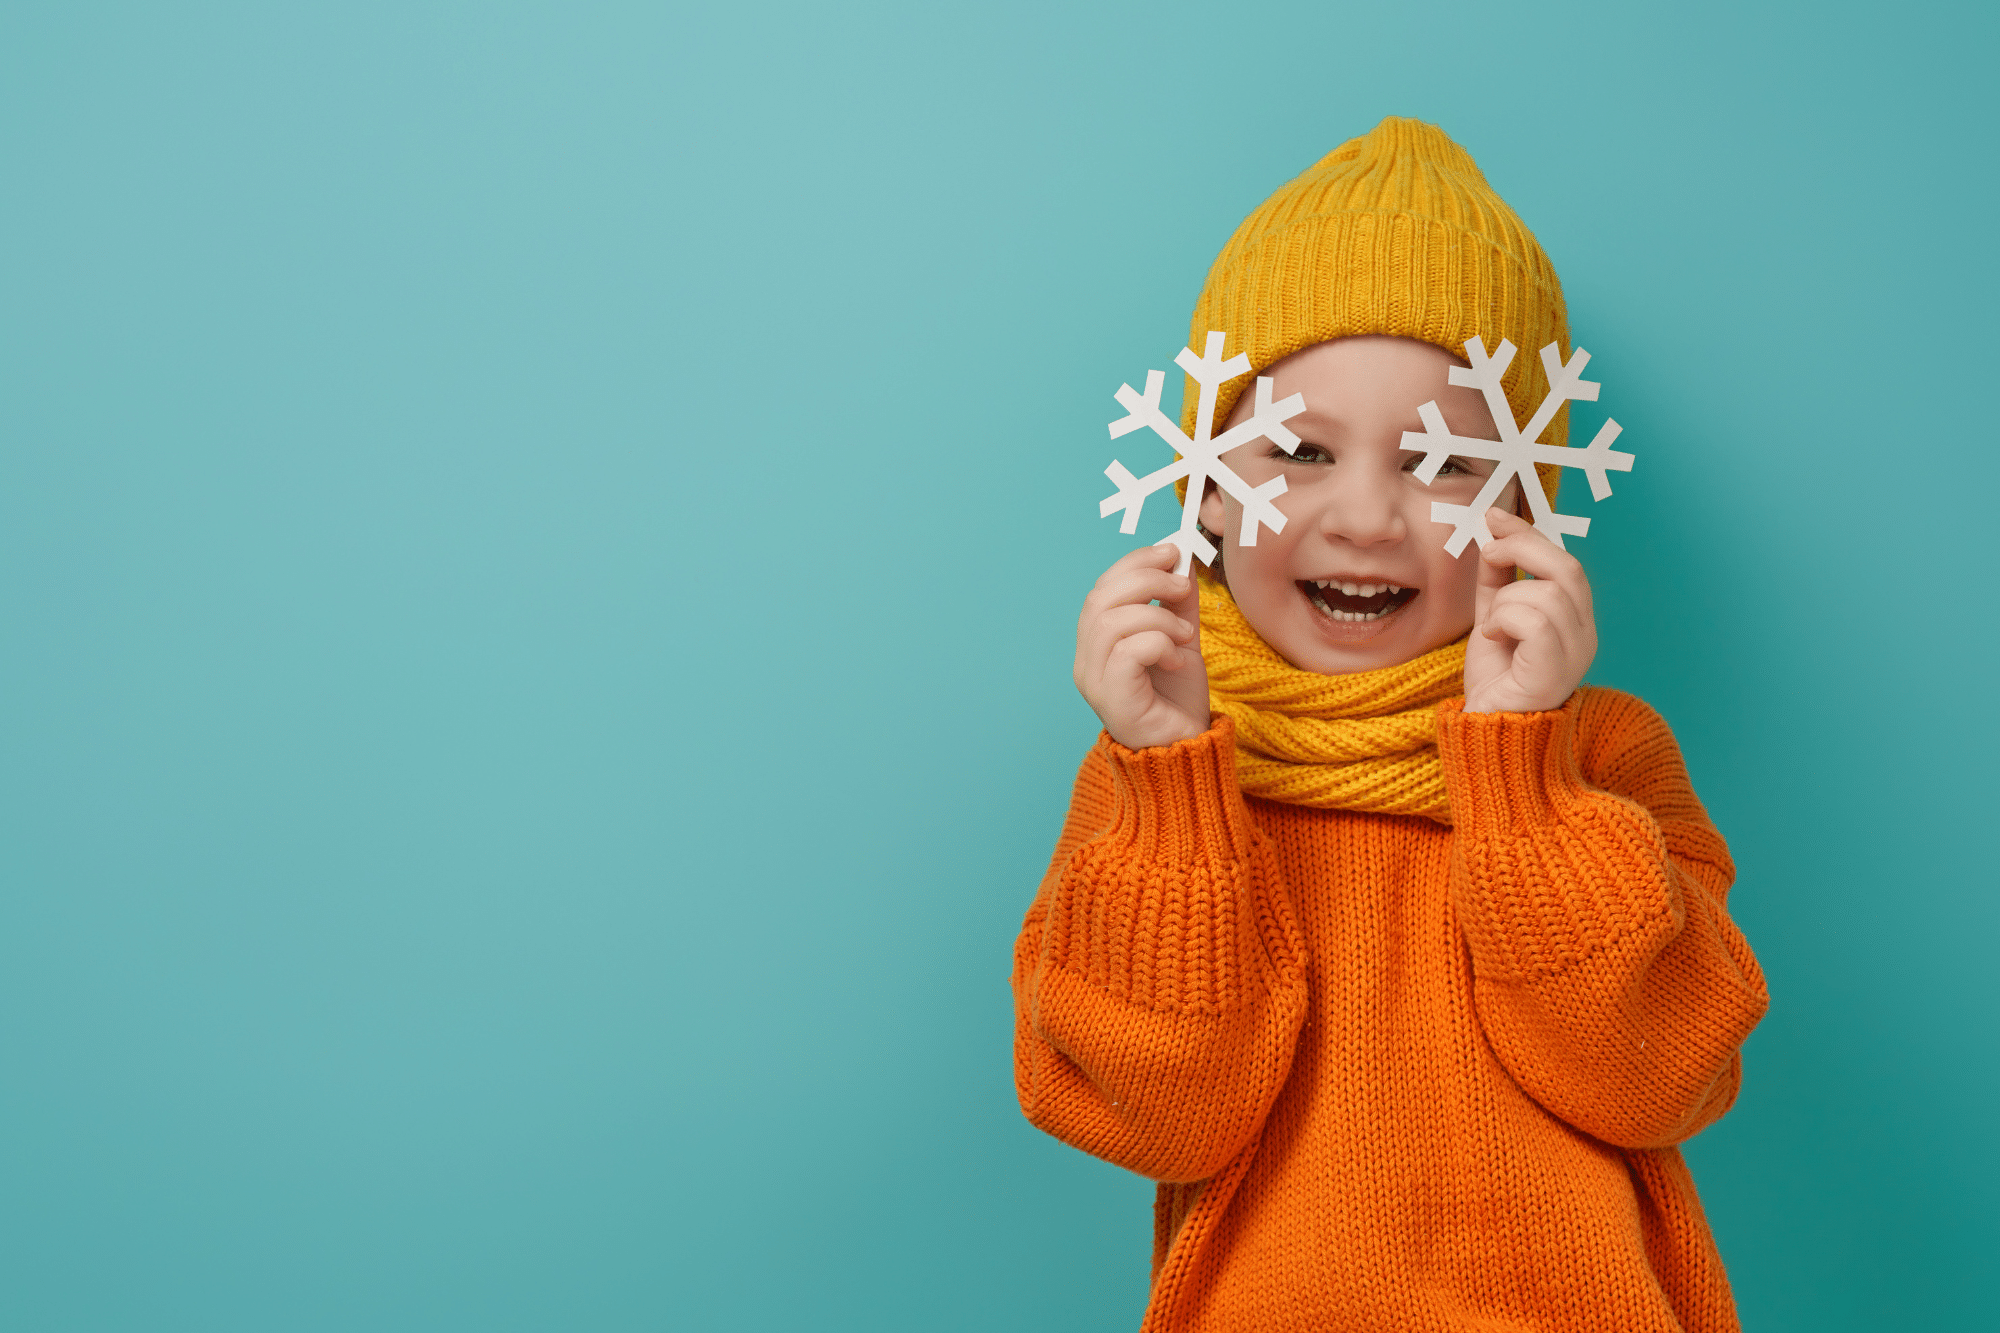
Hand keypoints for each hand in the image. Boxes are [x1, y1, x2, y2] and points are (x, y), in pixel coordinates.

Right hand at [1074, 543, 1210, 748]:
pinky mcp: (1113, 699)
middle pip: (1100, 599)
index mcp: (1095, 643)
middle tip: (1183, 586)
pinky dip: (1160, 644)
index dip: (1134, 563)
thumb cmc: (1177, 700)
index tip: (1172, 551)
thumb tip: (1180, 558)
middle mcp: (1086, 661)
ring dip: (1159, 617)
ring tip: (1186, 634)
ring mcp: (1094, 682)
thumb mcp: (1181, 638)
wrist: (1187, 751)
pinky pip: (1128, 651)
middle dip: (1147, 580)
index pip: (1101, 589)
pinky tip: (1178, 661)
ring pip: (1113, 622)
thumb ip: (1177, 601)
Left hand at [1462, 508, 1597, 713]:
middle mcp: (1585, 635)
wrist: (1484, 731)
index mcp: (1575, 620)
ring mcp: (1575, 655)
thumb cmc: (1494, 680)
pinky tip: (1492, 640)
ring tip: (1492, 628)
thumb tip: (1494, 531)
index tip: (1494, 517)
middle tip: (1490, 554)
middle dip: (1522, 549)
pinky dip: (1505, 621)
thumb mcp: (1493, 616)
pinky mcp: (1556, 672)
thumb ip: (1498, 579)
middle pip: (1567, 567)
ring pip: (1546, 593)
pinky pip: (1536, 621)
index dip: (1530, 535)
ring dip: (1505, 602)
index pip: (1564, 562)